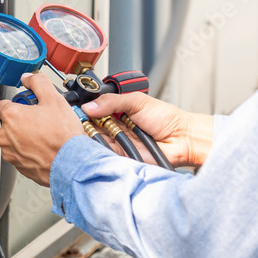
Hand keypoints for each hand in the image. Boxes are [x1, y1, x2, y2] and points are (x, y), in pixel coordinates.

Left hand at [0, 73, 84, 186]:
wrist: (72, 163)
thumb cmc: (63, 136)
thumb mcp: (54, 99)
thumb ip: (38, 83)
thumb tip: (28, 77)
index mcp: (10, 117)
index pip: (3, 104)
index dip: (17, 104)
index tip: (28, 107)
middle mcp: (5, 136)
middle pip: (9, 123)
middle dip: (22, 121)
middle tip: (42, 121)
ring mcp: (10, 153)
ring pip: (14, 139)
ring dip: (25, 136)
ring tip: (45, 136)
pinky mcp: (18, 166)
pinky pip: (20, 154)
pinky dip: (29, 151)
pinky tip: (44, 148)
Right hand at [81, 92, 213, 167]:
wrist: (182, 138)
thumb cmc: (166, 119)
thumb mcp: (136, 101)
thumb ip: (112, 102)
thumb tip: (88, 106)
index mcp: (115, 112)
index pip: (92, 111)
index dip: (83, 111)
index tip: (74, 110)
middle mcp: (113, 127)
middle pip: (89, 126)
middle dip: (83, 125)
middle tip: (80, 122)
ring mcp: (116, 142)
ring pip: (94, 141)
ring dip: (90, 137)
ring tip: (89, 132)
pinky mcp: (120, 156)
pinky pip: (104, 154)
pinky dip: (99, 150)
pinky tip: (97, 144)